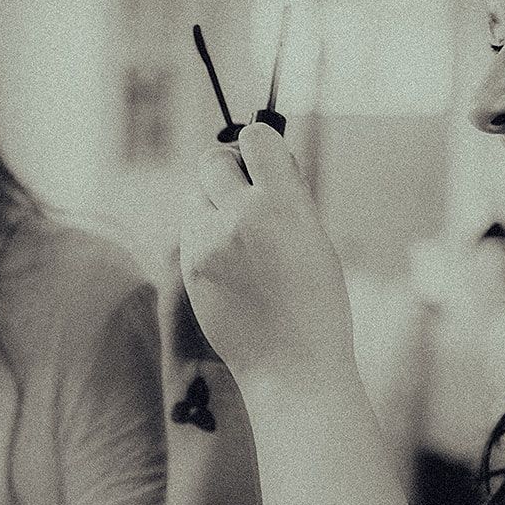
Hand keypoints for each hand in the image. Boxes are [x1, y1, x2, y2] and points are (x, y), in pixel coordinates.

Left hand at [178, 123, 356, 388]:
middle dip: (227, 170)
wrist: (292, 367)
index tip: (263, 162)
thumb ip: (286, 197)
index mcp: (285, 204)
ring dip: (212, 205)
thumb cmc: (316, 305)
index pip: (255, 137)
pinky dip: (203, 236)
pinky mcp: (189, 266)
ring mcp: (208, 242)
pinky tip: (228, 265)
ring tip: (239, 240)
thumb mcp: (315, 239)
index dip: (257, 146)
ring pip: (195, 196)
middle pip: (212, 160)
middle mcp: (242, 216)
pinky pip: (189, 229)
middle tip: (243, 194)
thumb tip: (263, 160)